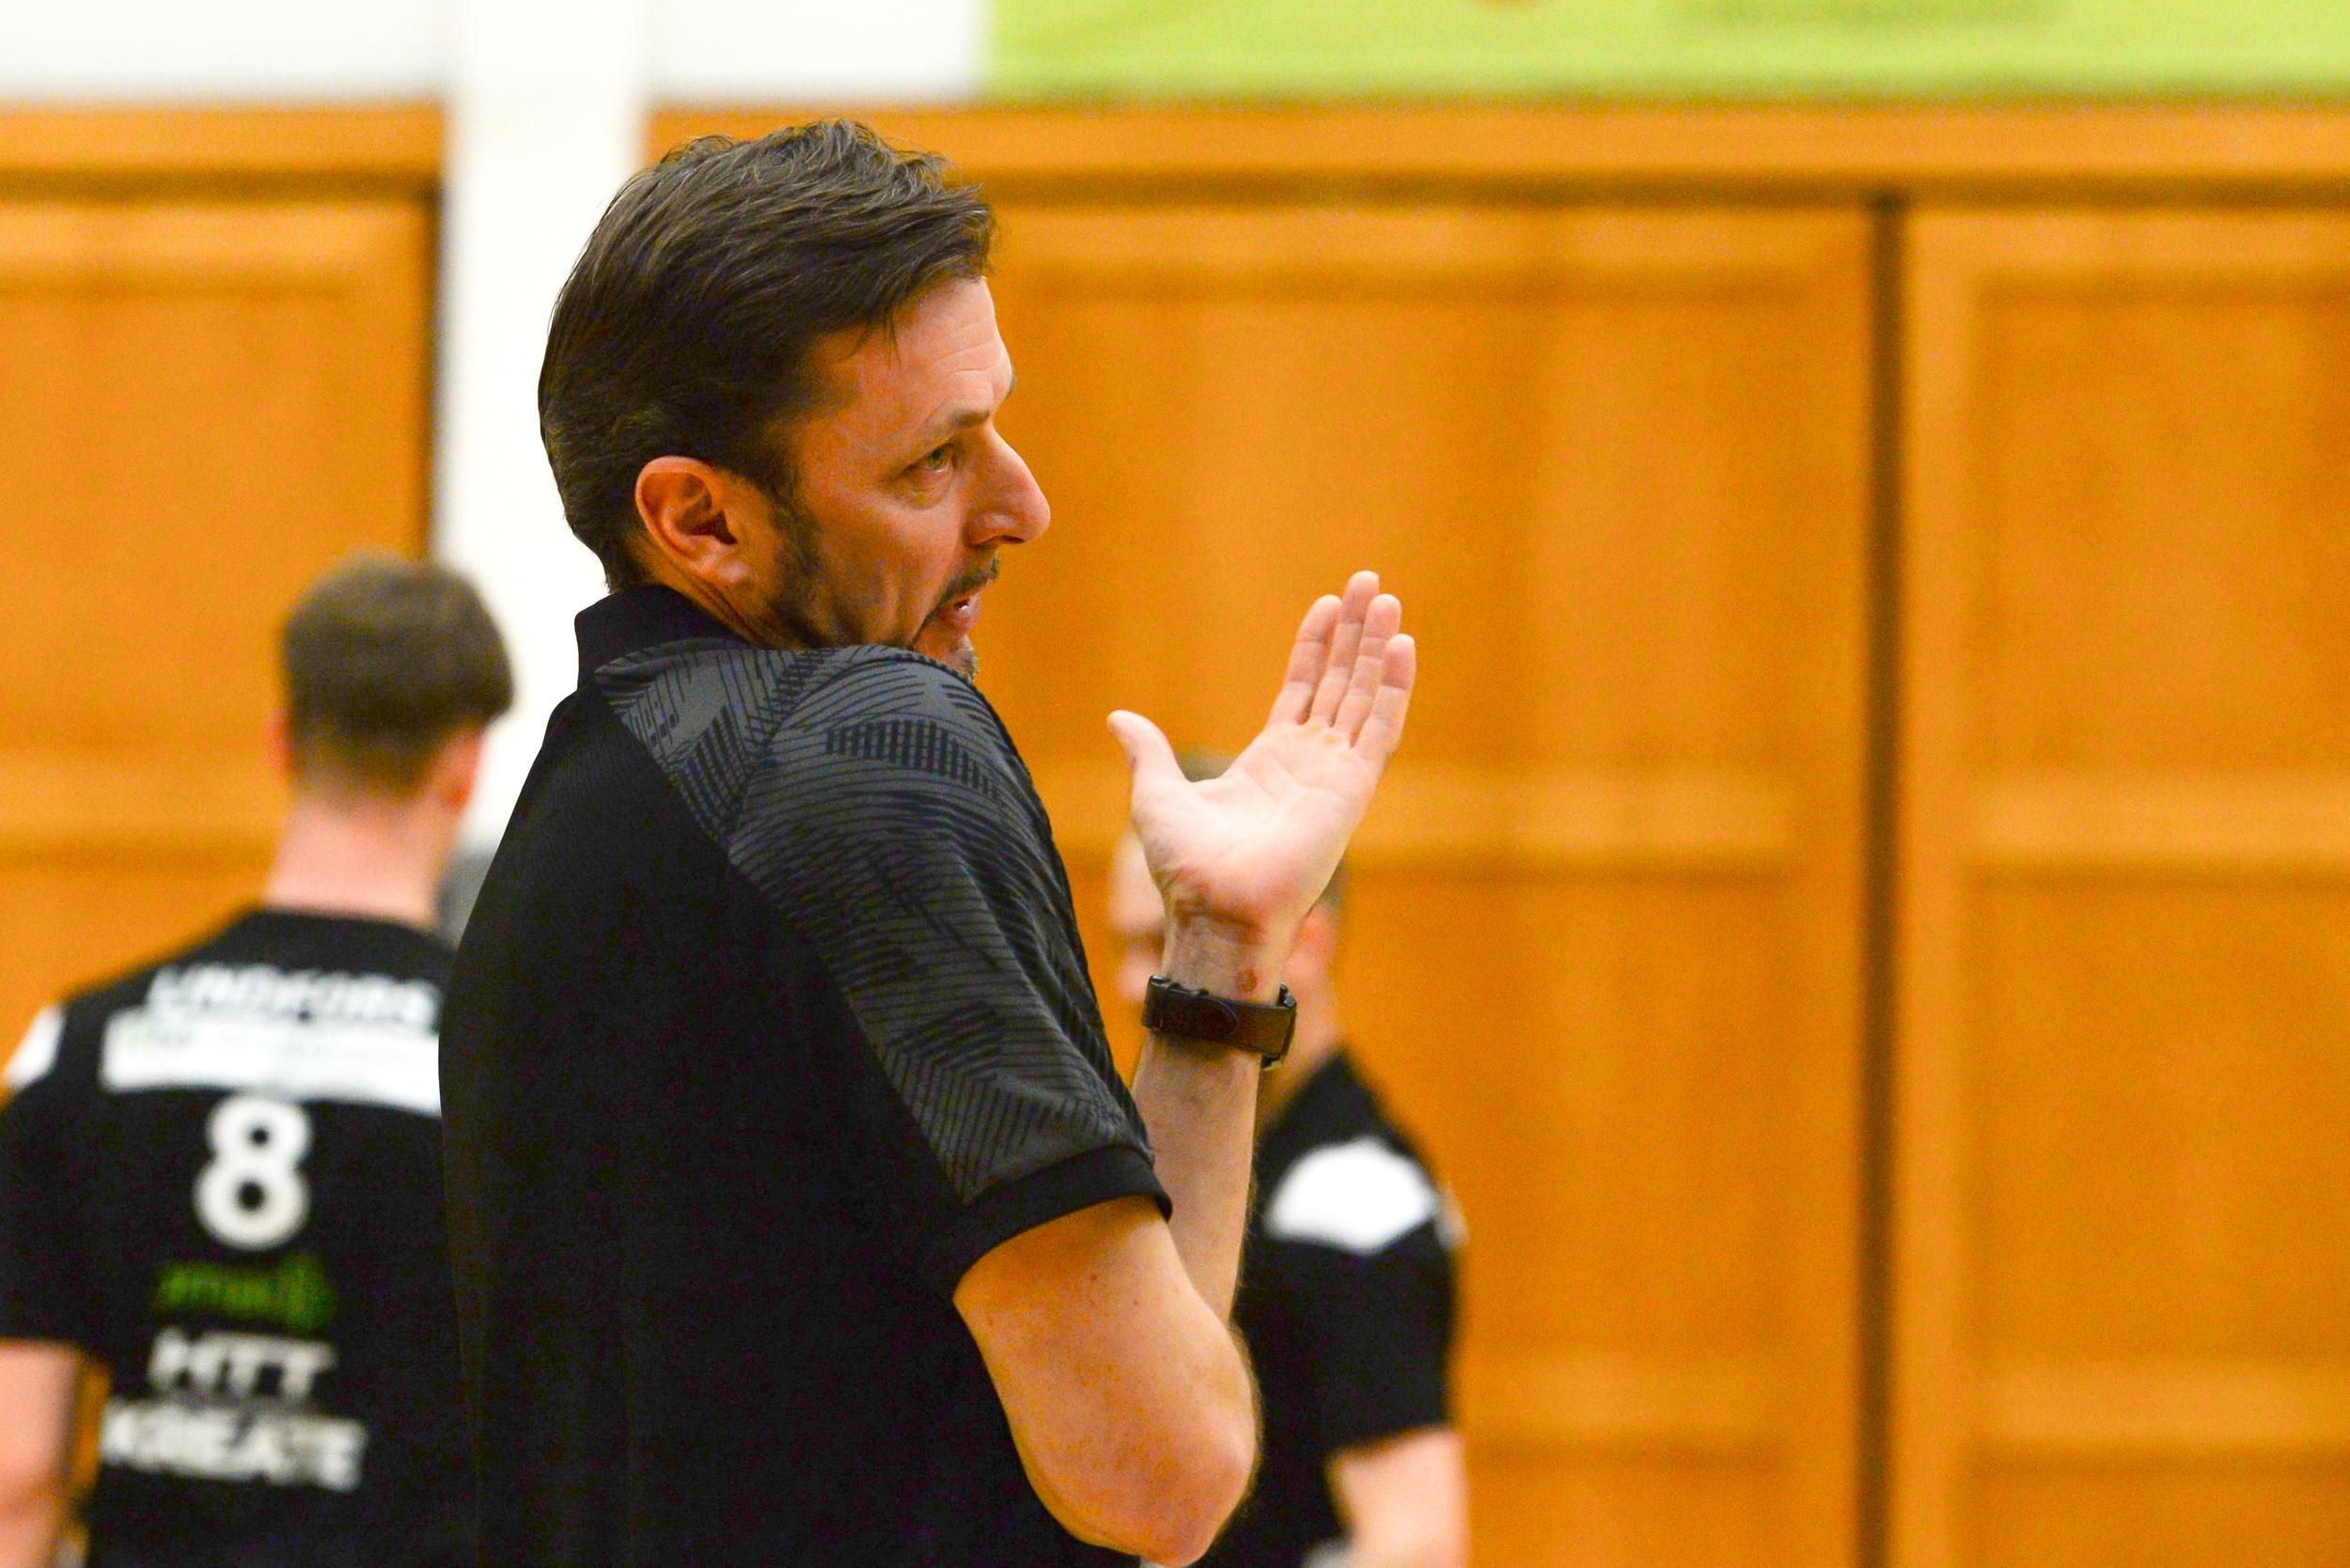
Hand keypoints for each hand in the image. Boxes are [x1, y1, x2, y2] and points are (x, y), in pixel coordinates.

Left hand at [1108, 571, 1415, 950]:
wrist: (1215, 907)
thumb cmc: (1186, 866)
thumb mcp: (1157, 794)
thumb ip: (1149, 751)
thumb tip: (1119, 718)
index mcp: (1268, 762)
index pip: (1301, 690)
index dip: (1315, 647)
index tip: (1327, 605)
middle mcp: (1308, 763)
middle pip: (1339, 683)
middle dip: (1354, 633)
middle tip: (1370, 582)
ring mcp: (1334, 774)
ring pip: (1363, 696)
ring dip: (1377, 648)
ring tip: (1388, 599)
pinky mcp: (1351, 788)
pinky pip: (1379, 729)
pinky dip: (1392, 688)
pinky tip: (1400, 647)